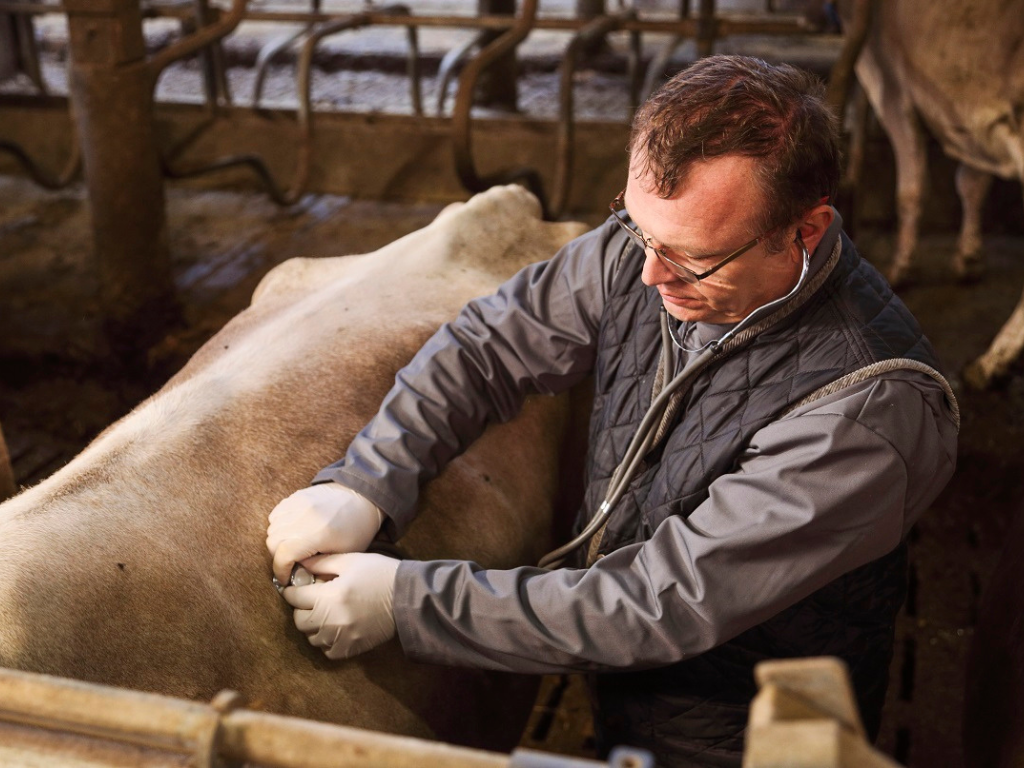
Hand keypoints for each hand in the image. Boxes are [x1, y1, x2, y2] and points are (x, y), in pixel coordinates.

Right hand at [266, 483, 383, 584]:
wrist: (363, 497)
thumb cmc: (358, 528)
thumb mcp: (345, 554)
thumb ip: (320, 569)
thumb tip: (300, 582)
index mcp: (319, 533)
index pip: (284, 554)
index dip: (280, 570)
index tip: (285, 579)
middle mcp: (305, 516)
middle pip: (273, 542)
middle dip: (278, 557)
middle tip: (291, 564)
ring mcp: (299, 503)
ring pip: (272, 528)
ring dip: (277, 541)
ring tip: (291, 548)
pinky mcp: (297, 496)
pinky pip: (276, 514)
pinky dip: (278, 525)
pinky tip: (291, 532)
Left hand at [283, 553, 399, 659]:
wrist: (407, 596)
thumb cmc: (380, 573)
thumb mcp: (351, 561)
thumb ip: (322, 563)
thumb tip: (300, 565)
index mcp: (329, 596)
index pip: (295, 597)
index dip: (293, 591)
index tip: (297, 588)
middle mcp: (331, 620)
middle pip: (299, 621)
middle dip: (302, 609)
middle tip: (312, 600)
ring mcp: (341, 637)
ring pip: (311, 637)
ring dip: (314, 626)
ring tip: (325, 614)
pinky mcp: (352, 648)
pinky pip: (327, 651)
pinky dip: (327, 641)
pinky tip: (335, 629)